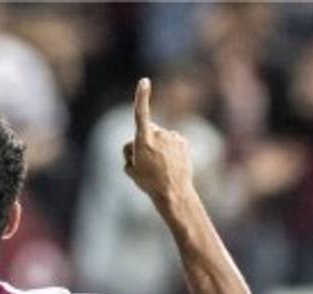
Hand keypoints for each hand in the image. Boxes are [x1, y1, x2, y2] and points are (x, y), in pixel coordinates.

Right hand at [123, 78, 193, 201]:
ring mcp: (173, 137)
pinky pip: (172, 142)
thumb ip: (129, 153)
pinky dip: (170, 149)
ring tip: (161, 167)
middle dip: (145, 141)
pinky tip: (171, 163)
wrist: (173, 192)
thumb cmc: (149, 182)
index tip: (144, 81)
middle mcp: (159, 134)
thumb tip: (136, 144)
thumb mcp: (130, 169)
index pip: (141, 114)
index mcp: (143, 140)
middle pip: (148, 131)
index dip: (141, 97)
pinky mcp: (183, 141)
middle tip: (145, 163)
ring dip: (159, 147)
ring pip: (161, 137)